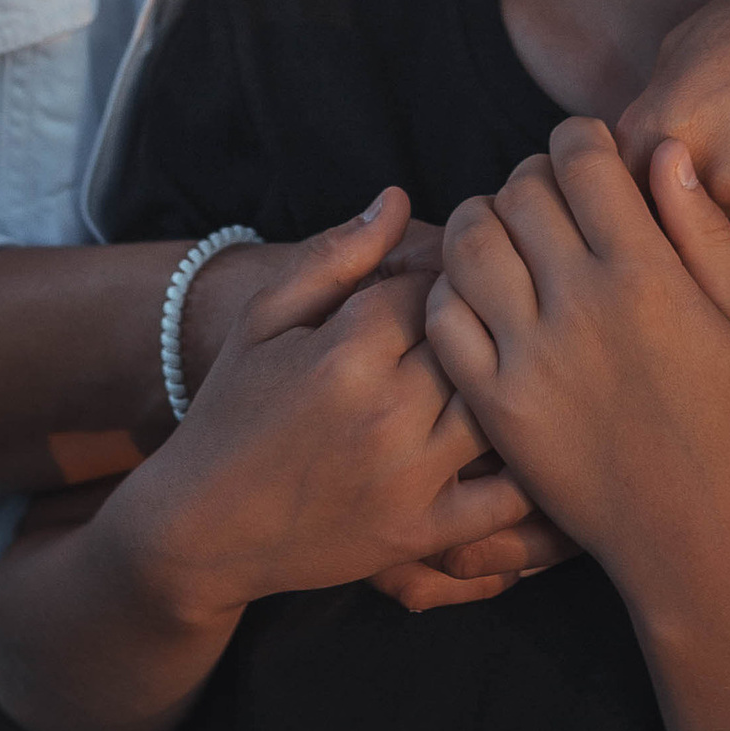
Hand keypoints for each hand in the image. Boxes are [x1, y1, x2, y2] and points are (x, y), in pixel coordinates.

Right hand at [134, 194, 520, 617]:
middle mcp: (384, 413)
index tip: (441, 288)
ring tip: (510, 373)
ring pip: (500, 406)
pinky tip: (529, 441)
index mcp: (346, 352)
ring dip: (511, 385)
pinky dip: (529, 470)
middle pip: (477, 340)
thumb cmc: (231, 411)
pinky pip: (505, 498)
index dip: (445, 279)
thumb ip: (334, 256)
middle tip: (485, 325)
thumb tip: (398, 198)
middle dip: (485, 324)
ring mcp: (407, 477)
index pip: (437, 285)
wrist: (200, 528)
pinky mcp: (420, 532)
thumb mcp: (264, 321)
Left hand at [424, 120, 729, 583]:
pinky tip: (479, 298)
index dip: (577, 139)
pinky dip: (449, 291)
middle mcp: (581, 304)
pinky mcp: (494, 401)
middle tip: (547, 199)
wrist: (689, 527)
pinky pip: (443, 317)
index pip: (581, 160)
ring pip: (469, 241)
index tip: (584, 153)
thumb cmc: (724, 418)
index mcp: (645, 273)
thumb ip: (700, 227)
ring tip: (505, 238)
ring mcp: (529, 354)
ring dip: (482, 221)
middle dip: (531, 177)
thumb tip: (664, 148)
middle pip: (520, 189)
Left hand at [615, 0, 729, 260]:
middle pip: (673, 237)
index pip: (615, 201)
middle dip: (679, 215)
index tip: (640, 185)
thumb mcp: (687, 45)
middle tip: (710, 173)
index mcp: (670, 127)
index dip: (626, 195)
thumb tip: (615, 183)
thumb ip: (648, 120)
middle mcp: (726, 177)